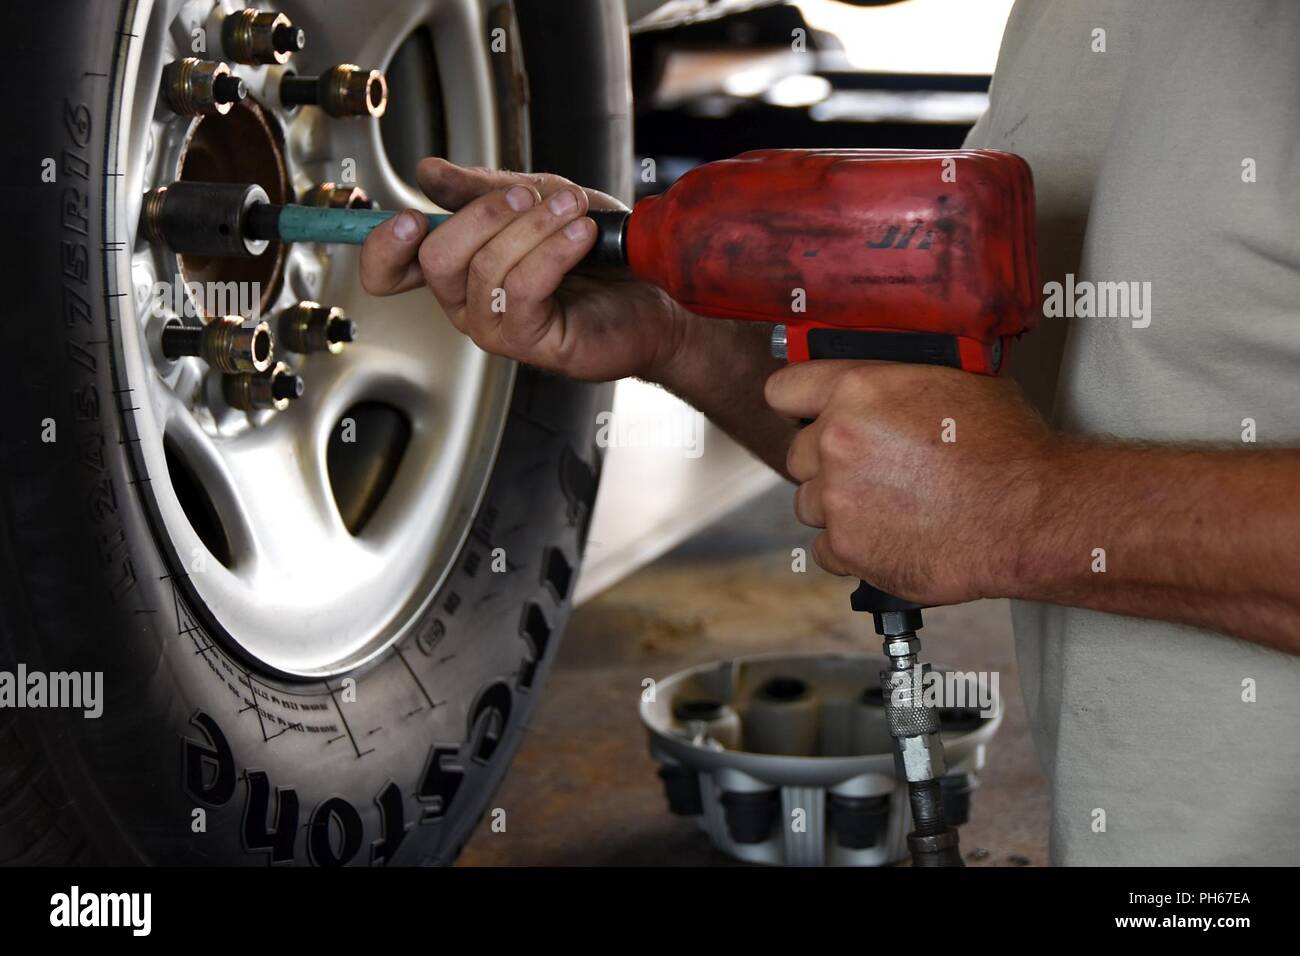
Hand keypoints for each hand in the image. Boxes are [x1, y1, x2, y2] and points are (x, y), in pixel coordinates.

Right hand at [359, 158, 687, 381]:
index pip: (391, 271)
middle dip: (483, 214)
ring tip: (572, 211)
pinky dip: (553, 252)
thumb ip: (482, 188)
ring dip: (532, 227)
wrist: (654, 290)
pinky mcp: (534, 344)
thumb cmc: (599, 253)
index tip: (410, 217)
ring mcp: (499, 328)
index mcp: (460, 269)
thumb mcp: (538, 201)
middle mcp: (470, 303)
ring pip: (484, 269)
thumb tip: (428, 171)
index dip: (384, 246)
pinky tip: (581, 236)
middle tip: (532, 196)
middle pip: (435, 260)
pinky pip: (523, 290)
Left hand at [765, 361, 1055, 604]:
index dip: (797, 404)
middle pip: (798, 454)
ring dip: (837, 506)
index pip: (784, 390)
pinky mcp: (848, 548)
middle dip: (827, 462)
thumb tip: (875, 380)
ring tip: (887, 505)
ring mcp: (838, 499)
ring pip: (809, 503)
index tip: (808, 414)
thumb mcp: (952, 381)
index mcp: (855, 390)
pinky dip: (851, 547)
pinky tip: (889, 536)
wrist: (1031, 514)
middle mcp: (836, 442)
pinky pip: (825, 549)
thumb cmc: (1007, 447)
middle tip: (872, 468)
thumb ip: (894, 380)